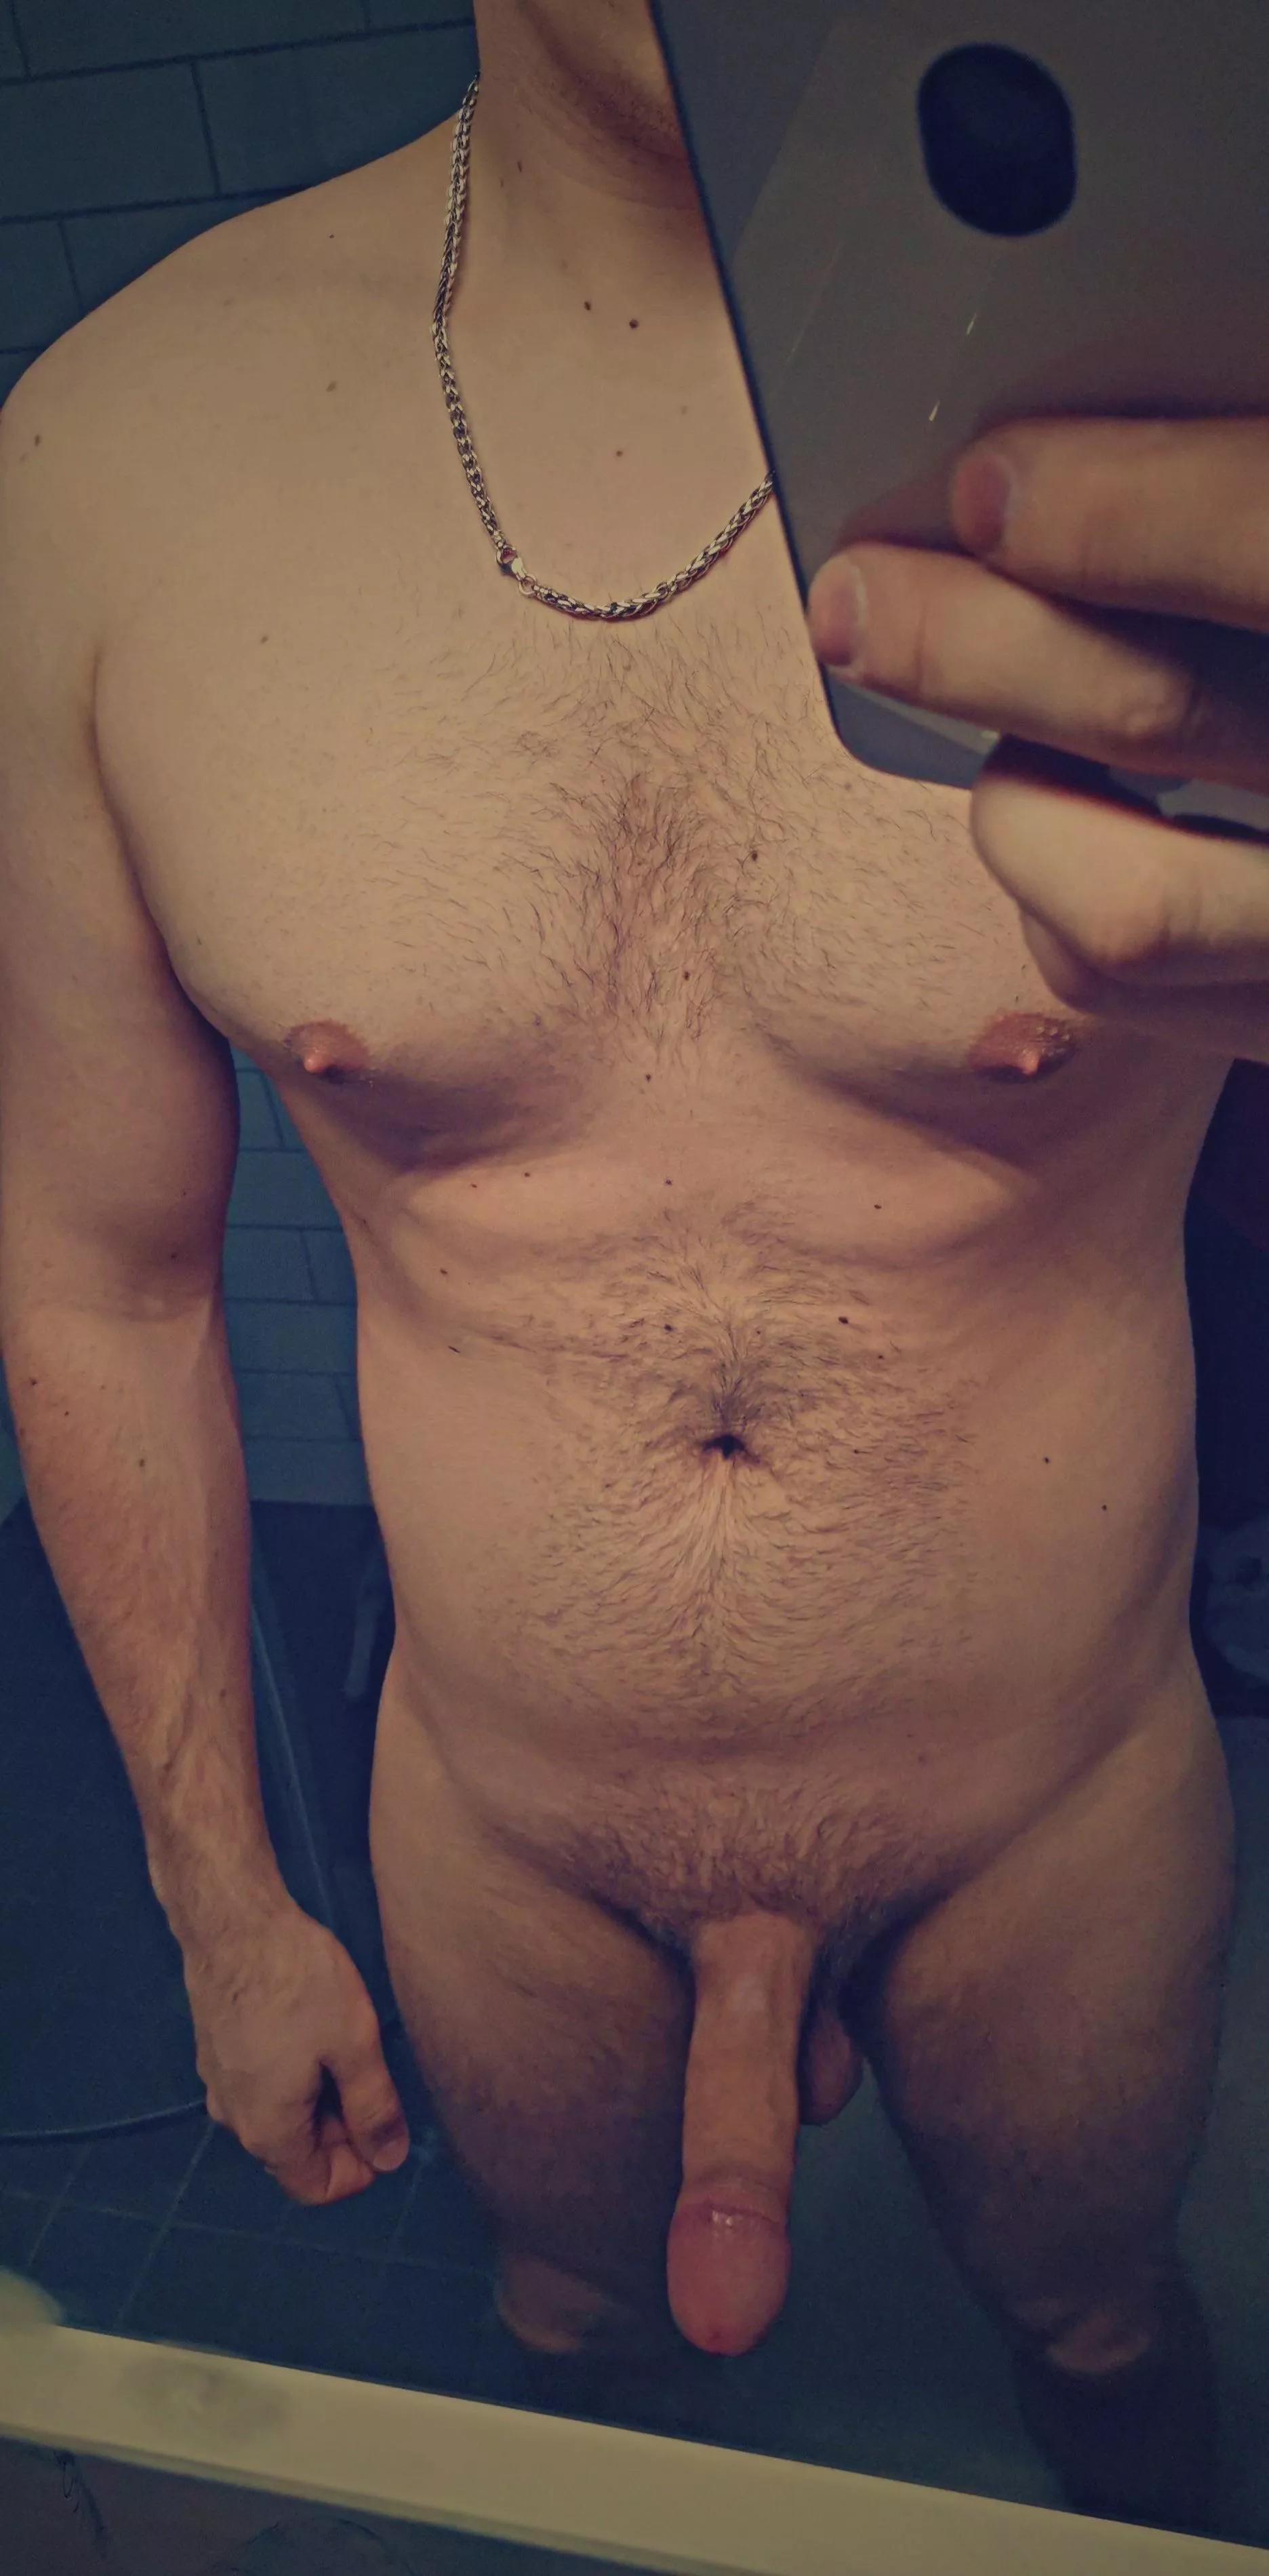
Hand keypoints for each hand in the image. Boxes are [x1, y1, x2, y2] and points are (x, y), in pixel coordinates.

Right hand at [185, 1897, 409, 2202]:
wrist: (233, 1922)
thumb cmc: (297, 1982)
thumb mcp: (354, 2045)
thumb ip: (374, 2109)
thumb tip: (390, 2159)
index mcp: (268, 2132)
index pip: (316, 2188)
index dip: (359, 2168)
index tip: (385, 2124)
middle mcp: (234, 2119)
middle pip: (298, 2153)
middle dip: (343, 2129)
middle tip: (375, 2076)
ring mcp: (218, 2084)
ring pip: (281, 2116)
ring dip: (320, 2099)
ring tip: (348, 2047)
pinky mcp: (216, 2050)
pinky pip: (262, 2086)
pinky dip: (294, 2075)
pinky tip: (315, 2030)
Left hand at [806, 417, 1268, 1060]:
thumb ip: (1252, 503)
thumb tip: (1140, 412)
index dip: (1131, 507)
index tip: (998, 479)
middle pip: (1158, 711)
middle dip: (978, 638)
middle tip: (865, 597)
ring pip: (1111, 905)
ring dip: (1020, 799)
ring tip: (1017, 729)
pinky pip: (1117, 993)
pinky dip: (1054, 902)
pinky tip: (1075, 822)